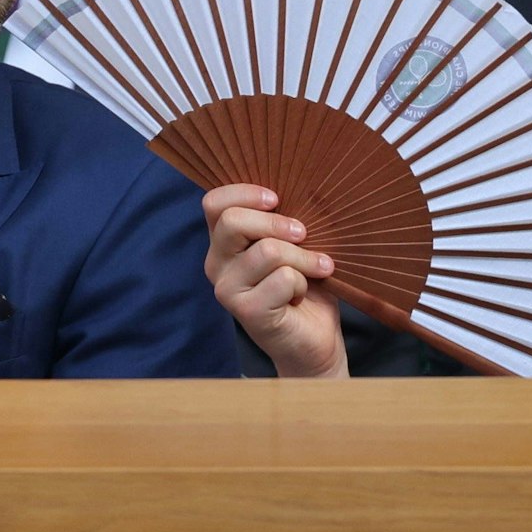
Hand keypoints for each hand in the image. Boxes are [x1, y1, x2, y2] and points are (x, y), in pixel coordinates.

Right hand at [201, 185, 347, 377]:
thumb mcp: (292, 245)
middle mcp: (217, 264)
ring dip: (303, 257)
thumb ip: (281, 221)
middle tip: (304, 234)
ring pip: (267, 250)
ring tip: (317, 268)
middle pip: (233, 221)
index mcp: (224, 243)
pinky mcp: (246, 312)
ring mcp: (228, 289)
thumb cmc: (304, 286)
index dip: (245, 193)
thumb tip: (297, 190)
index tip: (277, 199)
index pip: (214, 203)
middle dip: (278, 223)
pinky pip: (283, 278)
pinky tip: (300, 295)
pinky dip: (302, 283)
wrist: (314, 340)